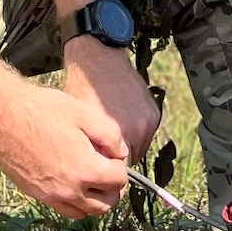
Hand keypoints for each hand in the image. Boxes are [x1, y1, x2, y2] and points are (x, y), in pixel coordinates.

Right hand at [0, 17, 129, 218]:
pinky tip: (73, 183)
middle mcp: (70, 189)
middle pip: (106, 204)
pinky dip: (76, 204)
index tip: (114, 154)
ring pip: (86, 213)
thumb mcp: (83, 113)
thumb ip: (110, 135)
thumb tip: (120, 152)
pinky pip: (66, 211)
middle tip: (108, 169)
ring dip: (96, 200)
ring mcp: (51, 195)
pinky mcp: (37, 195)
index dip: (121, 165)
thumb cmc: (42, 109)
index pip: (119, 180)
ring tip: (93, 179)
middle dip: (113, 188)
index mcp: (85, 168)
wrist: (3, 114)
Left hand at [62, 36, 159, 163]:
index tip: (101, 172)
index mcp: (115, 135)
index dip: (108, 173)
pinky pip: (145, 133)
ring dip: (127, 145)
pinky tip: (121, 119)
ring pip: (139, 147)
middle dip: (117, 160)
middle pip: (130, 161)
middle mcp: (135, 129)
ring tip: (112, 133)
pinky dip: (135, 131)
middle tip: (104, 151)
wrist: (97, 57)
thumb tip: (91, 171)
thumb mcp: (78, 121)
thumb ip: (87, 149)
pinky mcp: (153, 113)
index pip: (118, 172)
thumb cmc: (82, 87)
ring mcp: (146, 121)